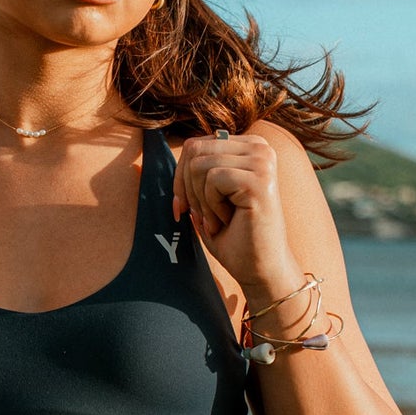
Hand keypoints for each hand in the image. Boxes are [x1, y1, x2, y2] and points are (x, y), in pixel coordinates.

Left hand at [171, 128, 300, 296]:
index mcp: (249, 147)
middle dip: (188, 189)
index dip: (180, 178)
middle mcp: (260, 148)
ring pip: (200, 165)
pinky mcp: (261, 180)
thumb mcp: (208, 197)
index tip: (184, 208)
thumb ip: (194, 171)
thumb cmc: (236, 237)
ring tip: (218, 219)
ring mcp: (263, 162)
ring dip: (201, 201)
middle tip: (203, 217)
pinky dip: (211, 206)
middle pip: (194, 150)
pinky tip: (228, 220)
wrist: (261, 270)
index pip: (195, 144)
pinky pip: (213, 179)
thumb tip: (152, 156)